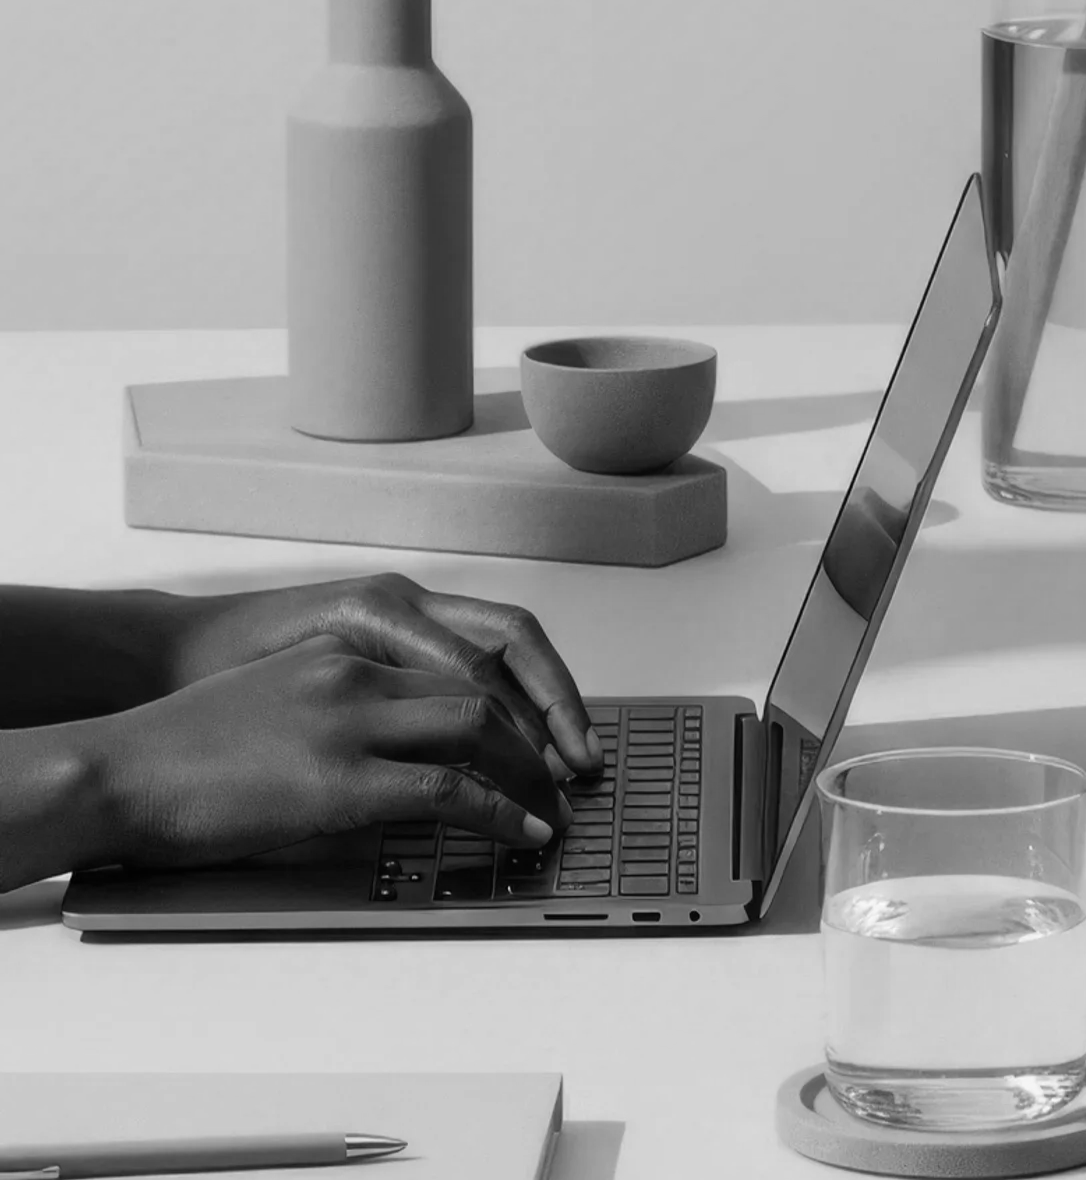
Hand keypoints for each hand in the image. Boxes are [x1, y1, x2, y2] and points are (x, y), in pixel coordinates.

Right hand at [162, 574, 600, 777]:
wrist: (119, 768)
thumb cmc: (190, 745)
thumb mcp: (286, 701)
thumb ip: (352, 711)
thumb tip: (409, 753)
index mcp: (351, 646)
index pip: (469, 655)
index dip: (525, 694)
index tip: (554, 730)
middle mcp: (361, 670)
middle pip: (489, 685)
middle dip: (546, 728)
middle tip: (574, 770)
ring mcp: (352, 720)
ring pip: (481, 726)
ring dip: (532, 769)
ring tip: (555, 805)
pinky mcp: (341, 778)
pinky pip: (451, 790)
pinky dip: (502, 811)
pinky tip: (525, 830)